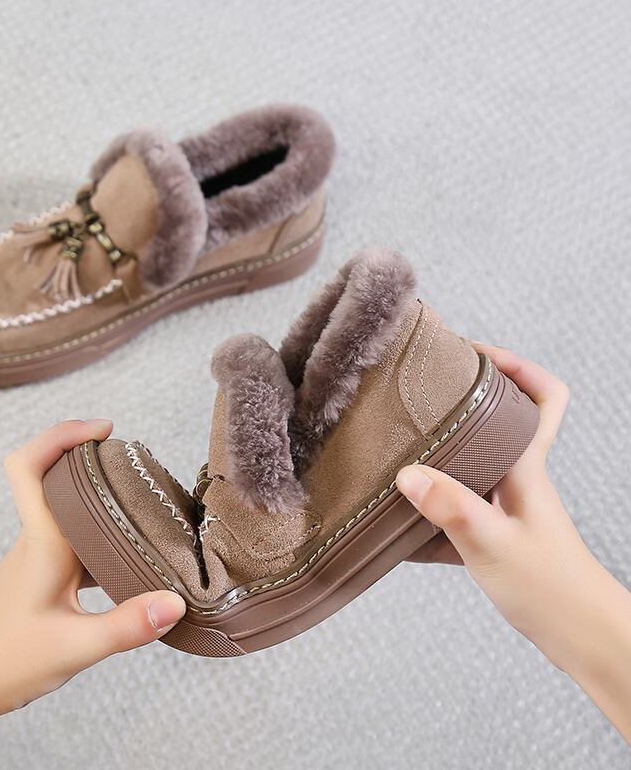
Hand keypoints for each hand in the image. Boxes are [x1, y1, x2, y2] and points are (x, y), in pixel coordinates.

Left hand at [0, 420, 185, 769]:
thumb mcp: (71, 649)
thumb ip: (126, 627)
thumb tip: (176, 603)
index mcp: (41, 542)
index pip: (29, 464)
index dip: (62, 434)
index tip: (103, 429)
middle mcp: (38, 540)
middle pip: (56, 475)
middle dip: (93, 458)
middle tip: (135, 463)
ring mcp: (37, 558)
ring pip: (69, 509)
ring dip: (100, 499)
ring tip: (144, 508)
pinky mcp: (41, 577)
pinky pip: (74, 541)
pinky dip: (101, 538)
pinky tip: (129, 561)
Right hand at [397, 347, 630, 740]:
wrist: (579, 634)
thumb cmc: (550, 589)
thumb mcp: (494, 545)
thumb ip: (452, 508)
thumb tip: (409, 474)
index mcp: (526, 467)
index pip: (544, 398)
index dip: (518, 367)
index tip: (475, 353)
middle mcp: (520, 474)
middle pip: (505, 414)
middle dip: (471, 390)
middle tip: (428, 382)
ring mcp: (509, 498)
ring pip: (483, 449)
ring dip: (452, 436)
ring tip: (409, 430)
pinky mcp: (497, 522)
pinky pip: (466, 488)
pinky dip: (440, 484)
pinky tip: (411, 498)